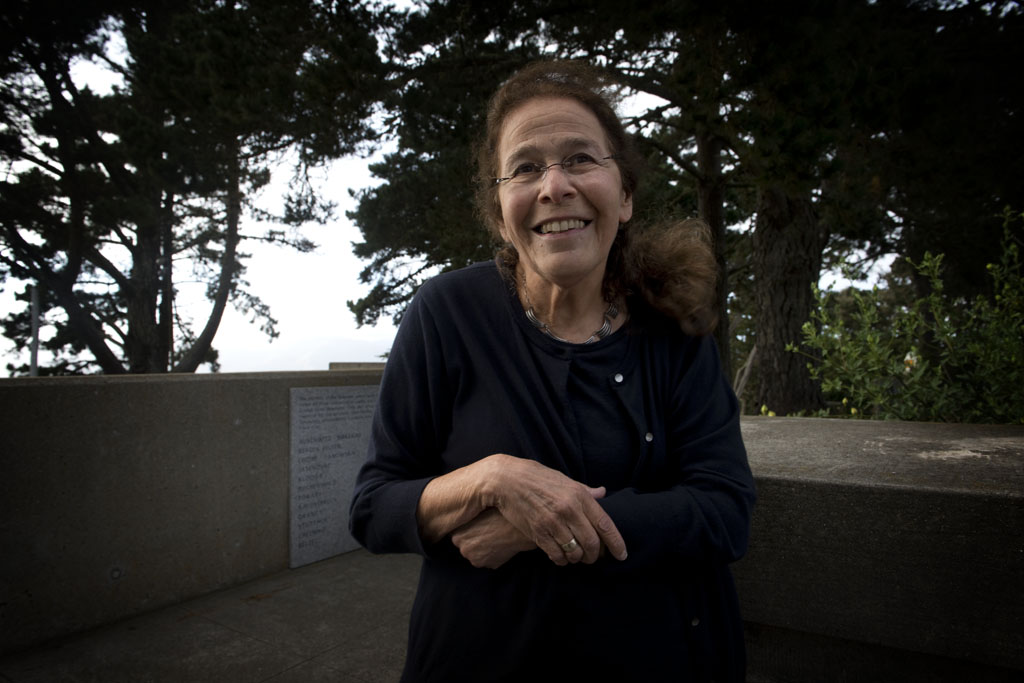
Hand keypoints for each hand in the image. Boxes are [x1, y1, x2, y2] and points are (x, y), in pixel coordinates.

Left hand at [450, 508, 534, 568]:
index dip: (467, 530)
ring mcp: (477, 560)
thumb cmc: (498, 515)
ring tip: (495, 536)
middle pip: (466, 546)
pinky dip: (493, 554)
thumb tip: (461, 519)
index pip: (456, 535)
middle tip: (487, 530)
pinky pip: (489, 560)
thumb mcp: (477, 512)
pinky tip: (501, 543)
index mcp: (457, 537)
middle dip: (474, 540)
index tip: (476, 525)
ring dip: (483, 549)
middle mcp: (464, 551)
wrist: (517, 527)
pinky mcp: (490, 566)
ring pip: (477, 554)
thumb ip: (466, 520)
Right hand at [483, 454, 627, 565]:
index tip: (622, 555)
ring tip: (577, 557)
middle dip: (595, 555)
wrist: (507, 480)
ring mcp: (553, 522)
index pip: (605, 524)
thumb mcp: (564, 480)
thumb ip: (585, 490)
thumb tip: (602, 493)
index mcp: (579, 495)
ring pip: (575, 551)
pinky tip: (561, 557)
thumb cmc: (537, 478)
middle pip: (591, 542)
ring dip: (578, 558)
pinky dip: (562, 560)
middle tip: (594, 558)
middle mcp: (569, 509)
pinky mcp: (538, 532)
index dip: (616, 543)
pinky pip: (556, 554)